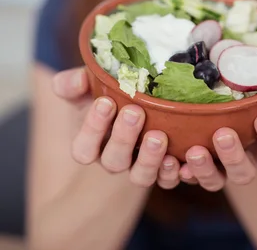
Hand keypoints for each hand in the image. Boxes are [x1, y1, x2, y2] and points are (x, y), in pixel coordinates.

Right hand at [53, 67, 180, 189]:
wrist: (139, 96)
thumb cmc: (108, 91)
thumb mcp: (88, 85)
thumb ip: (75, 82)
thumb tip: (78, 82)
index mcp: (92, 144)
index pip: (84, 148)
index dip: (93, 128)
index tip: (105, 102)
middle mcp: (115, 159)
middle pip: (114, 161)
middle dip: (124, 137)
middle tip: (134, 112)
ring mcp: (139, 167)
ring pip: (140, 175)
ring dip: (149, 159)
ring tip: (158, 136)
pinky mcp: (163, 170)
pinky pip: (167, 180)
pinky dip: (172, 173)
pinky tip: (177, 158)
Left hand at [179, 78, 256, 190]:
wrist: (233, 113)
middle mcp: (248, 163)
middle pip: (244, 173)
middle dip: (234, 155)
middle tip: (223, 134)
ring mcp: (222, 170)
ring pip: (216, 181)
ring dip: (206, 169)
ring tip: (195, 151)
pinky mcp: (199, 170)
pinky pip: (192, 179)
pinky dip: (184, 174)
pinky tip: (177, 165)